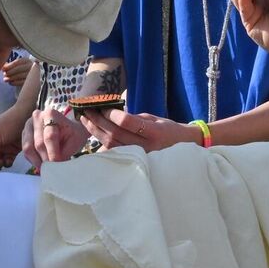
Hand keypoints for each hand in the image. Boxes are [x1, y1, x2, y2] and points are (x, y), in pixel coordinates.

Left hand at [0, 53, 33, 86]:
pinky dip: (14, 83)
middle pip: (18, 68)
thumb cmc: (20, 70)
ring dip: (10, 78)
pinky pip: (21, 82)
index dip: (9, 65)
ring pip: (19, 75)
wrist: (29, 78)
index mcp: (26, 61)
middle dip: (10, 72)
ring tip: (5, 79)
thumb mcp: (16, 66)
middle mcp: (30, 66)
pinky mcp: (31, 82)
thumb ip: (9, 65)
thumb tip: (3, 67)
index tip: (3, 68)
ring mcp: (32, 74)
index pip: (17, 62)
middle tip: (4, 74)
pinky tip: (10, 82)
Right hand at [22, 106, 88, 164]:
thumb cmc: (73, 134)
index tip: (57, 165)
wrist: (68, 129)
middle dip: (46, 159)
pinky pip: (25, 151)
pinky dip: (33, 159)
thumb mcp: (75, 141)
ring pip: (28, 148)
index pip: (50, 137)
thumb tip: (55, 167)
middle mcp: (37, 117)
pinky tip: (42, 163)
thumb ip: (64, 153)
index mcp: (51, 114)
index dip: (53, 153)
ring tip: (47, 169)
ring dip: (38, 161)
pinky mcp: (24, 134)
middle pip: (38, 143)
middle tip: (53, 170)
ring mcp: (28, 125)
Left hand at [76, 108, 201, 152]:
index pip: (128, 122)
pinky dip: (101, 144)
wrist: (182, 147)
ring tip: (86, 119)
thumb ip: (134, 118)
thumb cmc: (168, 129)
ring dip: (96, 131)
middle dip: (98, 121)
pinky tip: (93, 134)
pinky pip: (114, 153)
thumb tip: (111, 115)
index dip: (113, 114)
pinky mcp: (134, 161)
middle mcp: (146, 146)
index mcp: (154, 132)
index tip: (103, 107)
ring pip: (111, 144)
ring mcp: (139, 156)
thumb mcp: (154, 118)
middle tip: (87, 110)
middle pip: (115, 133)